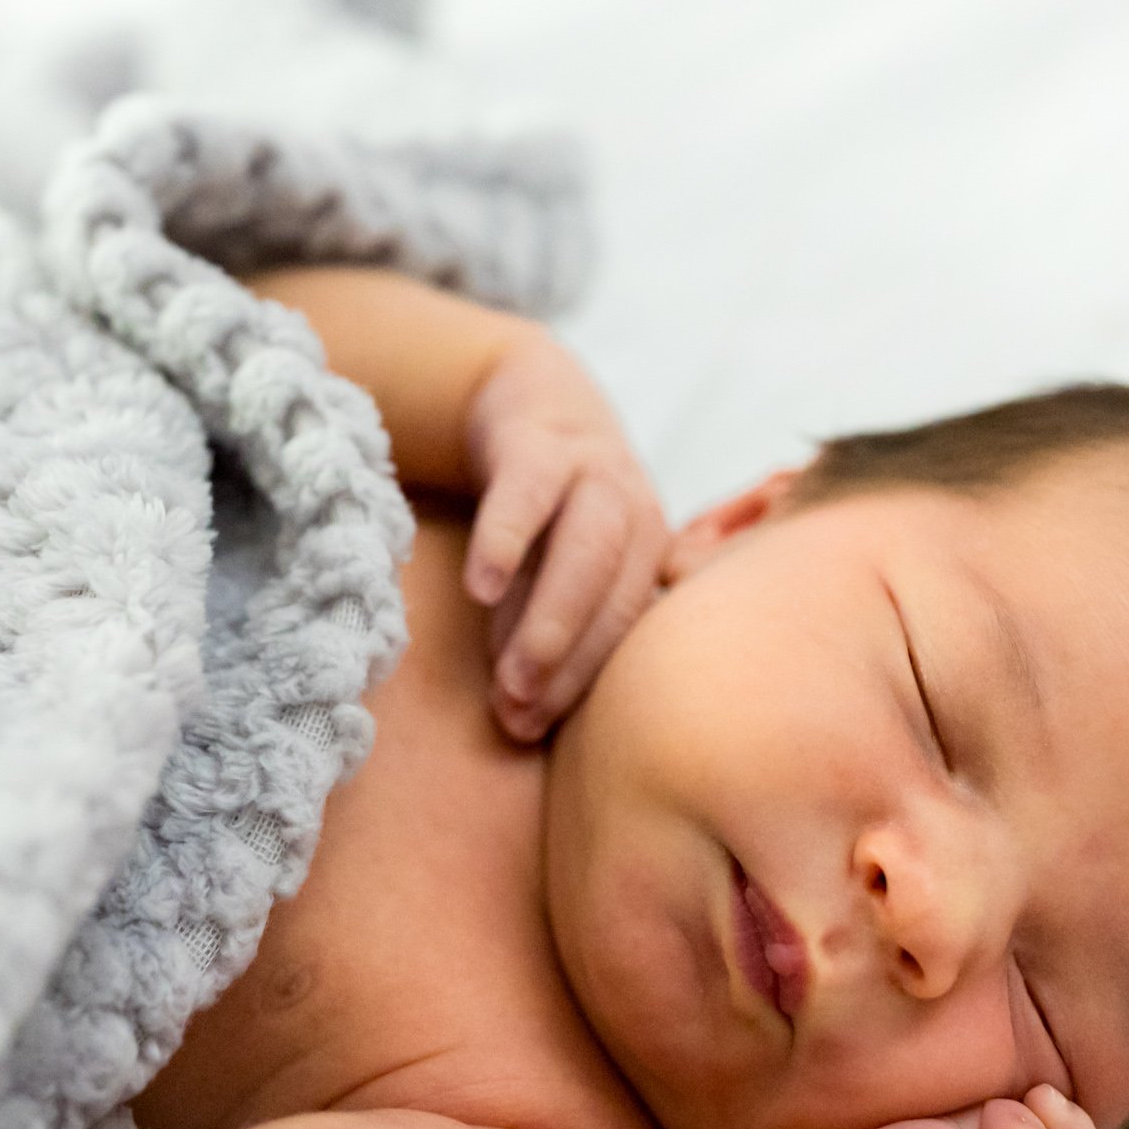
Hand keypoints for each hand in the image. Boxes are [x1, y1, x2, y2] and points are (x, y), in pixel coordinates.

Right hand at [461, 333, 668, 741]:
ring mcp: (595, 472)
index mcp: (648, 555)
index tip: (530, 728)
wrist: (535, 400)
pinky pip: (529, 491)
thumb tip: (518, 718)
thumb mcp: (557, 567)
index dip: (579, 683)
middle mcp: (634, 513)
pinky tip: (480, 586)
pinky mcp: (542, 442)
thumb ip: (542, 629)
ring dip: (551, 615)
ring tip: (510, 674)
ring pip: (588, 547)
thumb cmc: (549, 511)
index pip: (624, 629)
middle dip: (569, 660)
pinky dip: (508, 538)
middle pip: (615, 594)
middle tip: (520, 711)